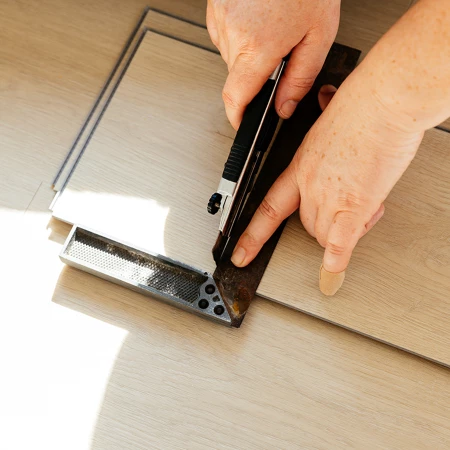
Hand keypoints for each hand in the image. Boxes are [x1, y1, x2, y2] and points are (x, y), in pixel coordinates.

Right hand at [206, 0, 339, 128]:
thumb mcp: (319, 34)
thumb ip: (301, 78)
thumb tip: (285, 107)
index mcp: (257, 46)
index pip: (236, 98)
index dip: (238, 117)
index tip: (242, 123)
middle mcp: (232, 33)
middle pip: (238, 77)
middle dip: (258, 75)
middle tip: (281, 53)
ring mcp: (220, 18)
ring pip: (233, 56)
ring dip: (251, 53)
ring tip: (273, 28)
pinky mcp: (216, 6)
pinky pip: (226, 35)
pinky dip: (242, 35)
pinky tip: (260, 18)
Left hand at [230, 76, 423, 294]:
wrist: (383, 101)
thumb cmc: (363, 106)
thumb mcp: (330, 120)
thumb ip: (327, 123)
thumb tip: (327, 102)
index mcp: (301, 166)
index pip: (269, 208)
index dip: (253, 234)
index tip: (240, 251)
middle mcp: (309, 185)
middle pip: (305, 225)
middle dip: (325, 224)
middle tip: (346, 210)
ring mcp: (328, 197)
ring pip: (324, 235)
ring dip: (342, 231)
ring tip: (364, 210)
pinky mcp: (353, 205)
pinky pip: (339, 242)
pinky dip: (337, 260)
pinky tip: (333, 272)